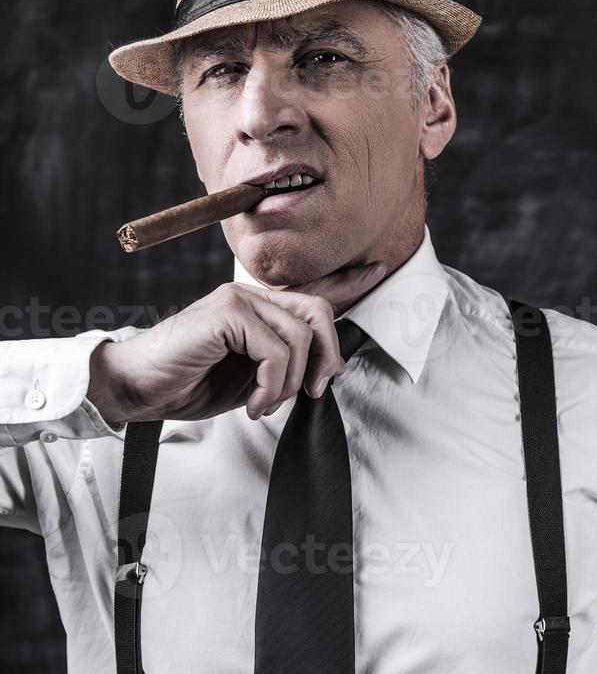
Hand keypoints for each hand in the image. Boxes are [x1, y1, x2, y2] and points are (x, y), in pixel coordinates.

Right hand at [87, 260, 385, 423]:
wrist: (139, 388)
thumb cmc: (192, 382)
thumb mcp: (251, 378)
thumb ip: (286, 366)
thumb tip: (330, 369)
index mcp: (259, 308)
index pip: (313, 290)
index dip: (350, 282)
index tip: (379, 269)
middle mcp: (251, 296)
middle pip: (319, 312)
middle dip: (325, 358)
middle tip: (310, 393)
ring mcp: (237, 299)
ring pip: (300, 337)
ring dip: (289, 384)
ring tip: (262, 404)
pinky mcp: (226, 313)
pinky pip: (276, 350)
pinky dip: (271, 385)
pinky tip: (251, 402)